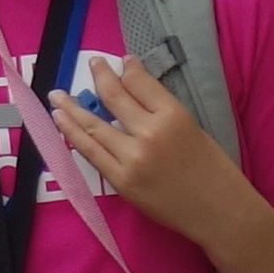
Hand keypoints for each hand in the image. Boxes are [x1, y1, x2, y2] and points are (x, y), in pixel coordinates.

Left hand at [45, 48, 252, 244]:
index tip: (119, 62)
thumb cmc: (212, 168)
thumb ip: (161, 109)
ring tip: (57, 95)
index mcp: (173, 115)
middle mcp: (149, 133)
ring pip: (92, 126)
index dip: (127, 69)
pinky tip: (62, 124)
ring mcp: (131, 159)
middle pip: (113, 97)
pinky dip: (73, 136)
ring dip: (70, 108)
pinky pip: (91, 154)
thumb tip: (134, 87)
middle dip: (99, 76)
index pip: (139, 83)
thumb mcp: (193, 127)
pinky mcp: (121, 181)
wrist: (217, 211)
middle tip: (91, 64)